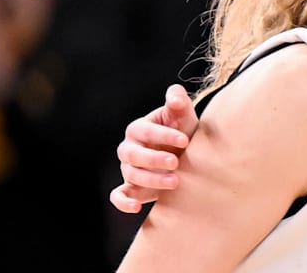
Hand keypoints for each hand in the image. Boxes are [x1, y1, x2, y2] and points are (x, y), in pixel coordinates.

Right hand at [109, 84, 198, 212]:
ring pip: (131, 175)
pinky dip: (123, 202)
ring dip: (151, 180)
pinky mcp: (131, 188)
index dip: (164, 135)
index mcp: (138, 128)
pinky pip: (118, 196)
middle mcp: (129, 148)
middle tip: (176, 162)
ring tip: (175, 182)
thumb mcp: (183, 115)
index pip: (146, 131)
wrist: (188, 155)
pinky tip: (137, 208)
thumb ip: (179, 101)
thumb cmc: (183, 130)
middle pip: (134, 155)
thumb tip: (175, 98)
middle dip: (155, 159)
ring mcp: (128, 169)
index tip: (184, 140)